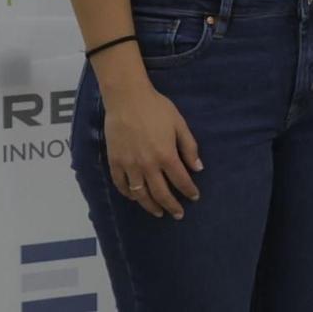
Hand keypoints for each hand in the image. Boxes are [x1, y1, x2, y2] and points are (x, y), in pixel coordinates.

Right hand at [102, 83, 202, 217]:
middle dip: (172, 206)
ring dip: (151, 206)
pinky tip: (135, 197)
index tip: (194, 197)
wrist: (127, 98)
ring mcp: (129, 166)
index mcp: (166, 155)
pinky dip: (129, 194)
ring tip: (158, 212)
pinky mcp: (115, 162)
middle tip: (178, 214)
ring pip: (140, 194)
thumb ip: (189, 147)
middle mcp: (148, 165)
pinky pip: (121, 185)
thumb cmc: (156, 108)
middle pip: (161, 193)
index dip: (189, 191)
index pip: (181, 181)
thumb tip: (198, 168)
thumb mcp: (179, 124)